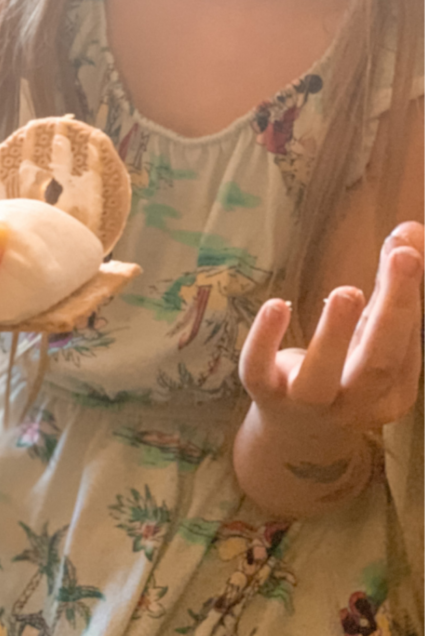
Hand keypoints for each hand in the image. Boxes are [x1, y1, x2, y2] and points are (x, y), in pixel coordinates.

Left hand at [239, 222, 423, 436]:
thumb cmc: (347, 372)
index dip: (407, 295)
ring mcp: (306, 403)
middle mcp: (354, 402)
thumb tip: (410, 230)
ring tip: (348, 291)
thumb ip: (392, 287)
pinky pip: (259, 372)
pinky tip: (275, 305)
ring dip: (334, 334)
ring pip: (319, 378)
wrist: (298, 438)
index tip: (408, 247)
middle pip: (377, 365)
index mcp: (391, 389)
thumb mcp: (373, 335)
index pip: (403, 344)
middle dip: (392, 311)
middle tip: (401, 257)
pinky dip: (264, 340)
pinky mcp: (264, 395)